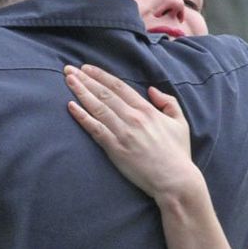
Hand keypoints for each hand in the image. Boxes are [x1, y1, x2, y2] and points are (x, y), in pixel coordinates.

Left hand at [65, 64, 199, 201]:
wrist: (174, 180)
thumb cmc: (177, 152)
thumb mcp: (180, 122)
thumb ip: (168, 102)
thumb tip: (151, 90)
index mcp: (147, 110)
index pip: (119, 87)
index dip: (101, 76)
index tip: (87, 68)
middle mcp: (133, 118)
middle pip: (104, 94)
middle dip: (85, 80)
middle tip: (69, 69)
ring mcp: (122, 133)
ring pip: (97, 107)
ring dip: (81, 92)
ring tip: (68, 81)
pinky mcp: (115, 148)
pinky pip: (95, 129)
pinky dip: (82, 116)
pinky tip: (70, 106)